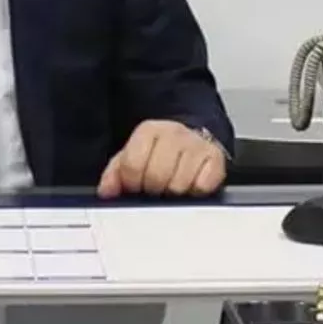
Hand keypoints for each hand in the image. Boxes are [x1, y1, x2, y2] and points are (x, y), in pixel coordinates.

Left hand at [96, 120, 226, 197]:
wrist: (193, 139)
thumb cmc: (160, 153)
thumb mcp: (133, 157)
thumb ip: (115, 174)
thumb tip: (107, 191)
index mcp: (148, 131)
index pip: (132, 165)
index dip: (131, 184)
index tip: (135, 187)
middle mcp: (173, 133)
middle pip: (156, 177)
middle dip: (153, 190)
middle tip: (156, 189)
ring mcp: (196, 144)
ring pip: (179, 185)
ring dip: (174, 192)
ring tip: (173, 186)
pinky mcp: (215, 157)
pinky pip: (202, 186)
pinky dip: (196, 192)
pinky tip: (191, 184)